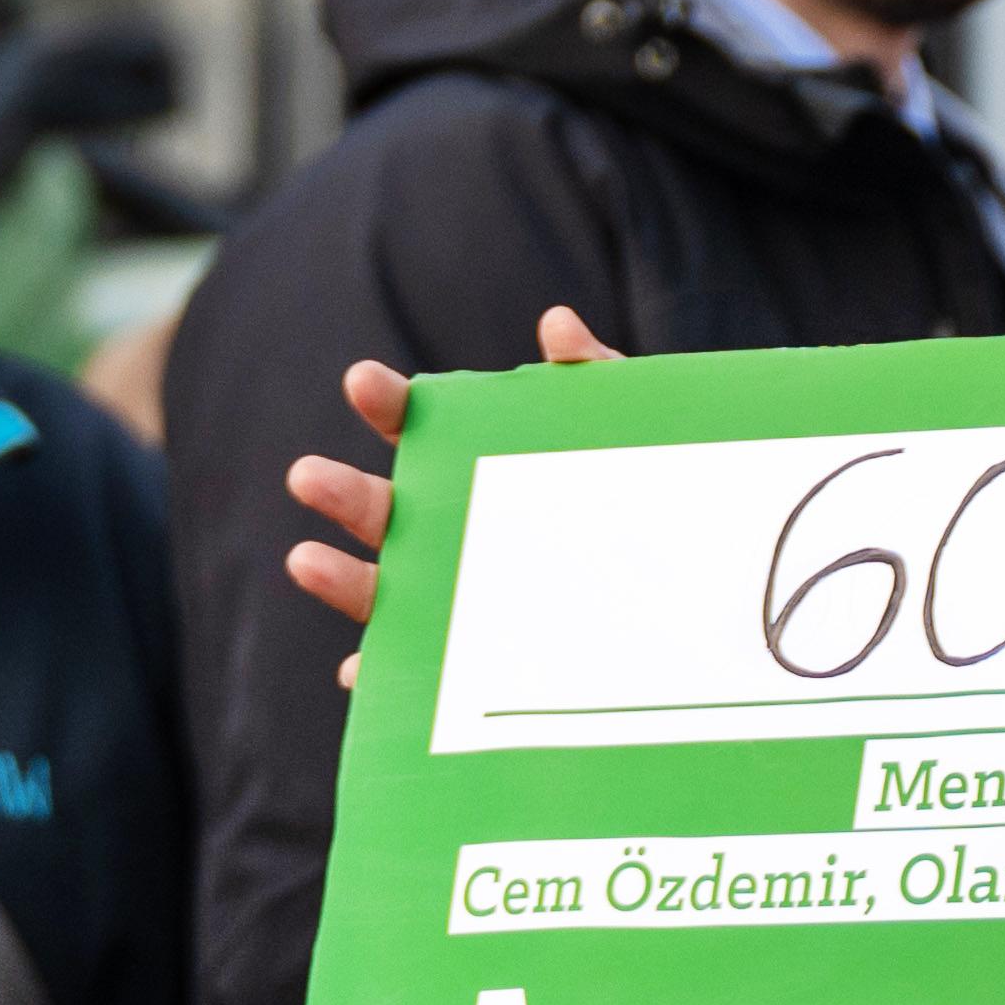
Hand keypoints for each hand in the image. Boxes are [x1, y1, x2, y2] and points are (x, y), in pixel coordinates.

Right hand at [281, 308, 615, 685]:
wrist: (699, 606)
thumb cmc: (652, 510)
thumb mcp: (637, 441)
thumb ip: (599, 386)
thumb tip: (557, 325)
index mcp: (476, 467)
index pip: (418, 427)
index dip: (388, 403)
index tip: (363, 382)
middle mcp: (449, 534)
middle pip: (381, 511)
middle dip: (341, 493)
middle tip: (308, 477)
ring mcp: (453, 604)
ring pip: (381, 593)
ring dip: (339, 578)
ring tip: (306, 562)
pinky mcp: (469, 673)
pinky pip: (418, 680)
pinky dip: (386, 676)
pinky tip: (367, 672)